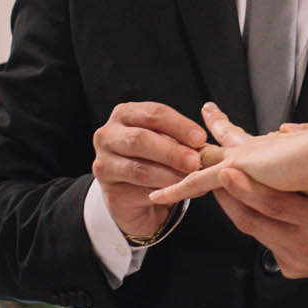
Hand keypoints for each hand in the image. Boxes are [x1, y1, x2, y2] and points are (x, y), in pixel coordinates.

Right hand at [91, 101, 208, 239]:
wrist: (136, 193)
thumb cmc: (155, 158)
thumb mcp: (168, 140)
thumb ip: (181, 138)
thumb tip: (204, 142)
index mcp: (125, 114)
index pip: (154, 114)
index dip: (179, 125)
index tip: (201, 138)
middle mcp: (107, 135)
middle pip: (141, 139)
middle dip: (172, 151)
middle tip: (196, 162)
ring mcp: (104, 164)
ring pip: (139, 169)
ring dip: (170, 175)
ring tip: (192, 180)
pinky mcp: (109, 191)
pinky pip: (139, 191)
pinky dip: (163, 193)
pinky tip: (180, 193)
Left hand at [152, 102, 307, 200]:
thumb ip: (303, 151)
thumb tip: (289, 132)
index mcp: (272, 148)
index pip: (253, 134)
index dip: (246, 125)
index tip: (241, 113)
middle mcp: (254, 149)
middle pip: (227, 136)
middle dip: (216, 125)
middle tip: (207, 109)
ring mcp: (241, 159)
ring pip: (204, 162)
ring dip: (184, 165)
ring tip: (165, 167)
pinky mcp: (234, 171)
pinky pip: (196, 182)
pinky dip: (176, 189)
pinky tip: (158, 196)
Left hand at [210, 165, 307, 276]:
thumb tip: (285, 131)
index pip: (276, 205)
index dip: (248, 188)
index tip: (228, 171)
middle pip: (256, 221)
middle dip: (231, 197)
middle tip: (213, 178)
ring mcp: (299, 259)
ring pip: (254, 233)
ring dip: (234, 209)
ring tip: (221, 188)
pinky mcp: (291, 268)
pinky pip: (263, 244)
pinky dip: (252, 223)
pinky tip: (243, 207)